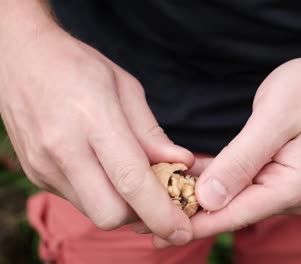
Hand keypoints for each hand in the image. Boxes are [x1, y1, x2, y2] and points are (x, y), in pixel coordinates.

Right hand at [0, 27, 193, 244]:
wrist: (19, 59)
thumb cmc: (78, 66)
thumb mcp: (125, 88)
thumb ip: (152, 132)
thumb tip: (182, 163)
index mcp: (92, 118)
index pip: (131, 181)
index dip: (162, 212)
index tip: (183, 229)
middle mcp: (63, 148)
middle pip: (110, 214)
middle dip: (142, 216)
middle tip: (160, 196)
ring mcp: (44, 165)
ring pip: (94, 213)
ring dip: (122, 208)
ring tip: (135, 182)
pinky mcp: (35, 174)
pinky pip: (78, 201)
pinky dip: (101, 197)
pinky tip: (106, 173)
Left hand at [154, 54, 300, 246]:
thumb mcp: (275, 117)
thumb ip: (242, 159)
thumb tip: (210, 198)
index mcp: (297, 185)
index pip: (237, 212)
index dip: (196, 221)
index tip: (157, 232)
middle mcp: (295, 196)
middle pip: (234, 210)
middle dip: (192, 212)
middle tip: (145, 219)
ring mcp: (289, 189)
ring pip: (236, 199)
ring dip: (200, 197)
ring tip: (157, 200)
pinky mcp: (281, 179)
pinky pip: (243, 185)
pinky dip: (216, 182)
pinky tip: (186, 180)